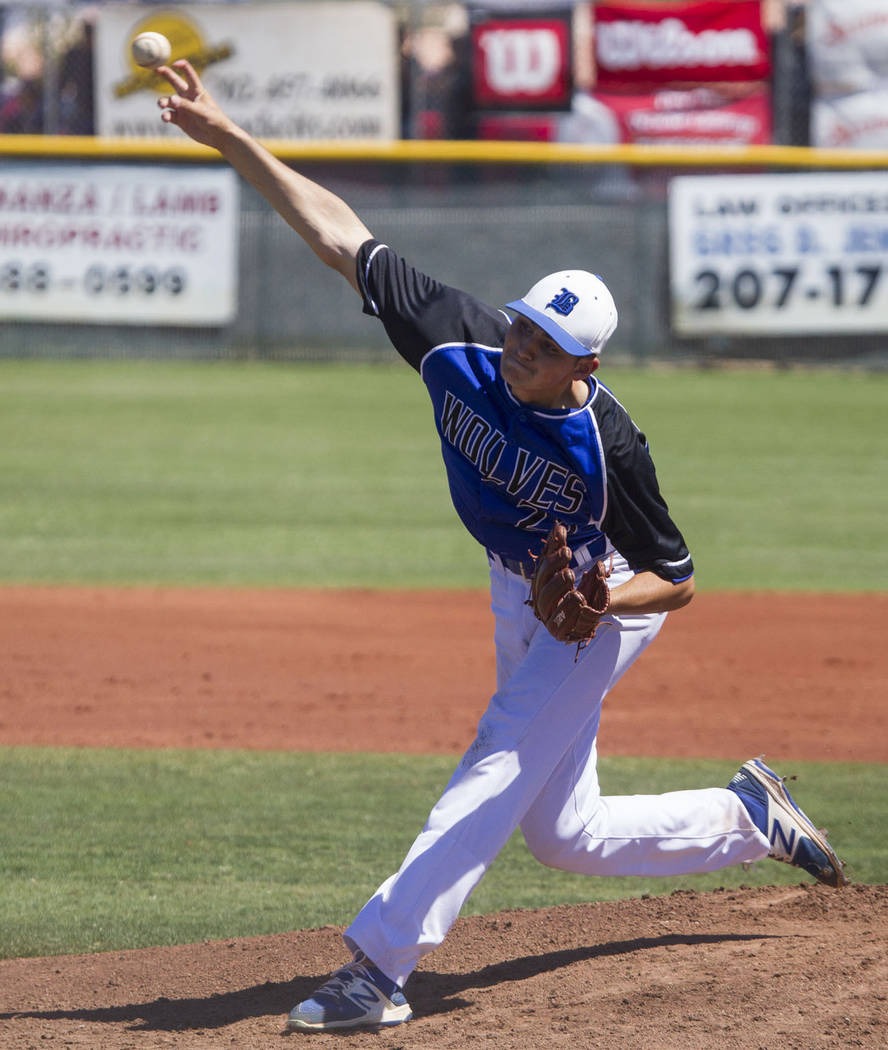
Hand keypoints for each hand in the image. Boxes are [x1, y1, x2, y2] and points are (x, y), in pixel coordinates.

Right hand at [156, 60, 235, 149]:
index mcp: (196, 90)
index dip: (181, 66)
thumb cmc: (214, 120)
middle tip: (154, 68)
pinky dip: (165, 115)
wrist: (218, 137)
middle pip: (174, 81)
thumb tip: (171, 100)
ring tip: (162, 105)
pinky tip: (166, 118)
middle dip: (164, 73)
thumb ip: (185, 105)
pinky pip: (168, 115)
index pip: (188, 72)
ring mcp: (183, 108)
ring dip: (163, 101)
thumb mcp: (200, 111)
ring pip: (168, 100)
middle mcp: (188, 96)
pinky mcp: (180, 120)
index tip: (174, 64)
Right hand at [527, 523, 610, 645]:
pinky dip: (569, 613)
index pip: (542, 571)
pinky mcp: (558, 633)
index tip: (567, 549)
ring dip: (560, 594)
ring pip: (548, 606)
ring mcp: (548, 619)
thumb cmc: (574, 589)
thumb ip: (561, 550)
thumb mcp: (568, 568)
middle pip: (543, 589)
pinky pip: (560, 625)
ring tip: (576, 588)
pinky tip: (579, 600)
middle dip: (555, 577)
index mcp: (540, 585)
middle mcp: (540, 602)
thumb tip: (559, 527)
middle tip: (570, 569)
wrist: (584, 617)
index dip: (552, 560)